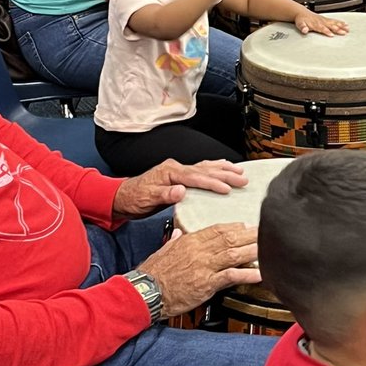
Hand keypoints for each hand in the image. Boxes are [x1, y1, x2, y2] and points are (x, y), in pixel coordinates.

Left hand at [113, 158, 247, 217]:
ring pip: (205, 167)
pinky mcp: (178, 175)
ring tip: (239, 171)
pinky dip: (213, 168)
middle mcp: (175, 168)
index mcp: (170, 172)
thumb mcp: (148, 199)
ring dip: (223, 169)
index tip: (227, 189)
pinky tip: (221, 168)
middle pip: (205, 169)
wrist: (122, 198)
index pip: (196, 177)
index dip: (213, 183)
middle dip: (225, 174)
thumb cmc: (134, 199)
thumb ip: (165, 195)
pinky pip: (200, 169)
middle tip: (242, 179)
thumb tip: (182, 191)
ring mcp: (177, 170)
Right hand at [137, 222, 259, 315]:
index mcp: (189, 241)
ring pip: (234, 254)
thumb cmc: (153, 273)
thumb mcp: (164, 250)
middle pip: (230, 239)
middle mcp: (199, 251)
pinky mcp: (207, 284)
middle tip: (263, 232)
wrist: (146, 292)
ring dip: (252, 250)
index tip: (245, 226)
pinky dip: (247, 274)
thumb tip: (179, 233)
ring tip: (267, 247)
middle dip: (249, 235)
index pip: (217, 229)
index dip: (234, 227)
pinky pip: (231, 276)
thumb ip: (175, 240)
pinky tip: (259, 273)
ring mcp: (204, 267)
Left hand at [294, 10, 347, 36]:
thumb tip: (304, 30)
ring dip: (341, 25)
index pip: (322, 28)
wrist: (301, 13)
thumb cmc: (301, 20)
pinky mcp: (326, 19)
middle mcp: (321, 21)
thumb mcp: (299, 24)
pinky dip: (340, 22)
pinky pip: (334, 20)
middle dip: (337, 29)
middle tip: (344, 32)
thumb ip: (302, 27)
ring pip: (334, 23)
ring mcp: (324, 20)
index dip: (327, 31)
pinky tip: (345, 24)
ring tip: (347, 29)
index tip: (332, 35)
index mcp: (315, 24)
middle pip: (330, 25)